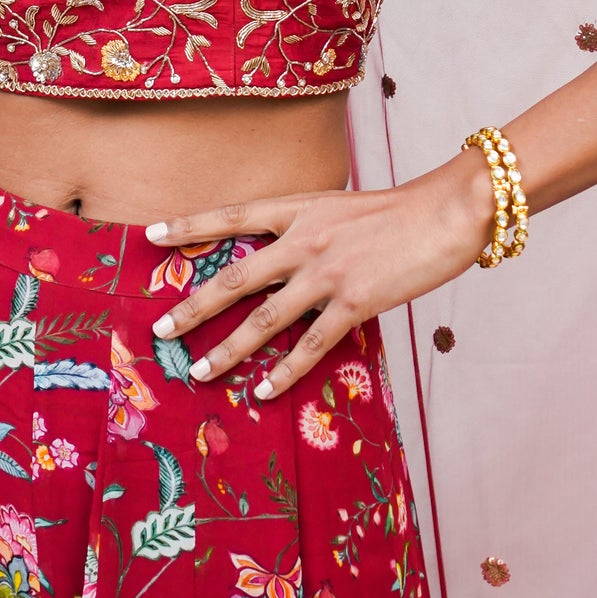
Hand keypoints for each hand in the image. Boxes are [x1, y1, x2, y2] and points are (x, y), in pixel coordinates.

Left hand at [144, 153, 492, 399]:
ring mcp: (327, 274)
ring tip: (199, 372)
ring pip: (264, 319)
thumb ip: (306, 227)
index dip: (189, 225)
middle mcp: (304, 241)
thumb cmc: (398, 211)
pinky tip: (262, 392)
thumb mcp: (340, 206)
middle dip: (193, 307)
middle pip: (234, 278)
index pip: (232, 216)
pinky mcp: (354, 303)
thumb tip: (279, 254)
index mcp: (298, 209)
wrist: (446, 213)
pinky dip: (283, 372)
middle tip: (160, 331)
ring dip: (228, 350)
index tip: (150, 236)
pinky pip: (309, 346)